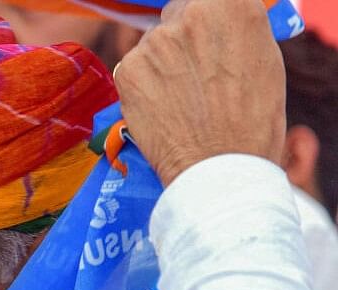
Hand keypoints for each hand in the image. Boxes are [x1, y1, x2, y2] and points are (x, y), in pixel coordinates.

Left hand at [114, 0, 285, 185]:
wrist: (219, 169)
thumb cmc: (251, 123)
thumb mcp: (264, 61)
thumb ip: (237, 31)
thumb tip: (221, 24)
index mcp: (232, 5)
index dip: (208, 20)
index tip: (208, 38)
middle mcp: (191, 14)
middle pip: (179, 13)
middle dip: (184, 38)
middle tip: (195, 74)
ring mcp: (155, 42)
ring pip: (154, 43)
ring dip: (162, 63)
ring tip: (182, 98)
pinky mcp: (128, 69)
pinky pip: (134, 68)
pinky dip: (143, 85)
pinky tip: (162, 108)